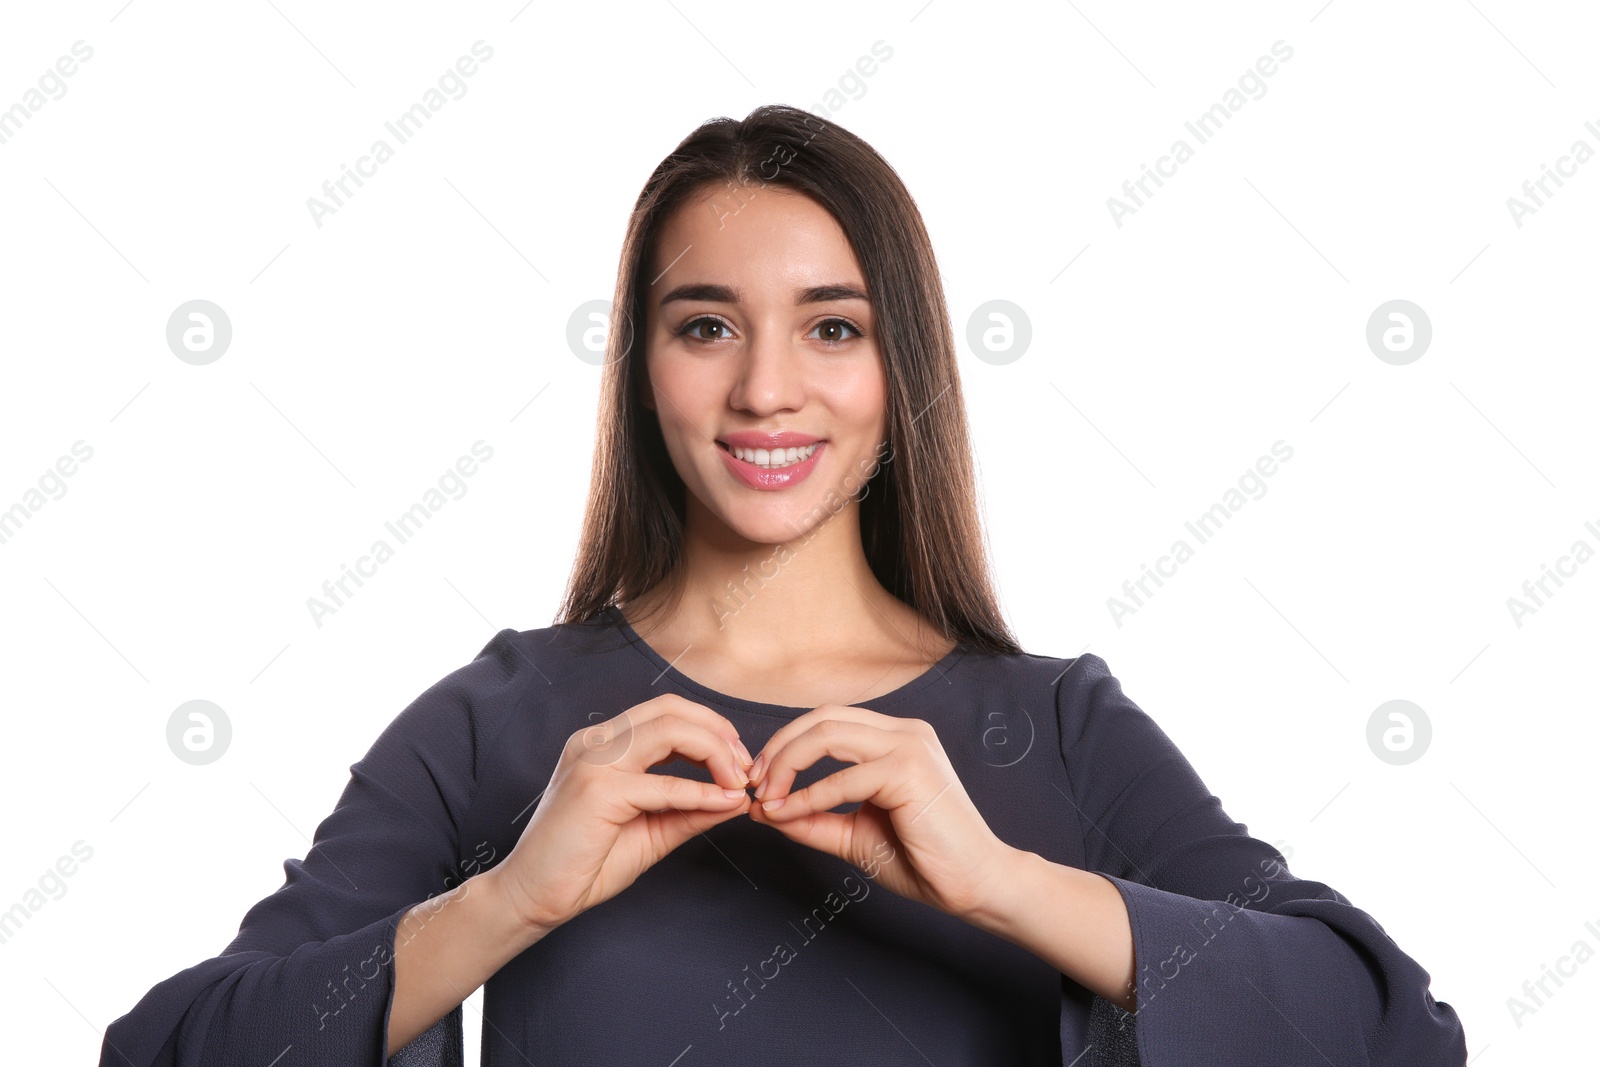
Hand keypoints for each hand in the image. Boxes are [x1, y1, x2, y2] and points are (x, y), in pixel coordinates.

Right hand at [489, 693, 754, 933]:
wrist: (532, 897)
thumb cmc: (586, 864)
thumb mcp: (653, 829)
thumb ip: (692, 808)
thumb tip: (740, 795)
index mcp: (604, 743)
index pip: (667, 711)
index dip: (712, 729)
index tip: (740, 763)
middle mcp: (597, 741)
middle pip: (672, 710)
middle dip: (720, 733)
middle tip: (747, 769)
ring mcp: (594, 760)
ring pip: (671, 730)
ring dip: (715, 753)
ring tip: (739, 782)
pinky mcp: (597, 791)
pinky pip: (663, 784)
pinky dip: (701, 790)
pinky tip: (723, 803)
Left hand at [746, 705, 1015, 918]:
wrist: (975, 885)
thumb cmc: (923, 860)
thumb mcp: (853, 834)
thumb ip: (811, 817)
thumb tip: (761, 807)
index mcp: (894, 738)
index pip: (826, 721)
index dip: (785, 745)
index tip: (757, 781)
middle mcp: (904, 732)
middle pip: (821, 719)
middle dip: (778, 749)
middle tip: (752, 785)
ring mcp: (909, 746)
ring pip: (827, 734)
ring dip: (787, 765)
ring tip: (766, 798)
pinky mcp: (909, 771)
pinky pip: (843, 778)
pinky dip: (807, 796)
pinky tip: (788, 813)